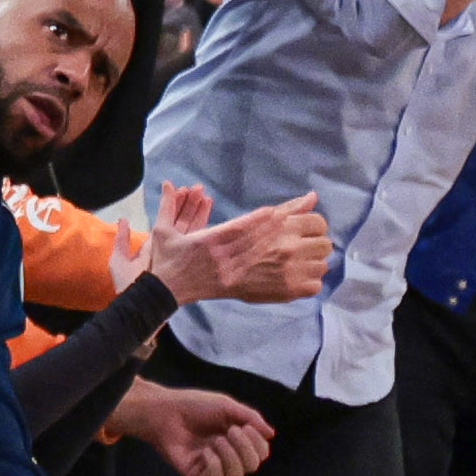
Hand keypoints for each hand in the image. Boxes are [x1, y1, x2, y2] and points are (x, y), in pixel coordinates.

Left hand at [101, 376, 279, 475]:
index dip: (258, 445)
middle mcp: (227, 455)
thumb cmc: (194, 406)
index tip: (246, 428)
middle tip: (230, 431)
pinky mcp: (197, 473)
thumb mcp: (227, 406)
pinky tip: (204, 451)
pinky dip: (213, 464)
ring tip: (216, 440)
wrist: (165, 412)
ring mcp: (212, 466)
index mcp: (237, 439)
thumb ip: (250, 418)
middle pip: (252, 467)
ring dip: (230, 456)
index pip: (260, 453)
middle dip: (246, 449)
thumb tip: (271, 434)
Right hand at [140, 178, 334, 307]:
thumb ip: (169, 205)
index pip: (236, 229)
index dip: (257, 220)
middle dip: (283, 232)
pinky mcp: (240, 288)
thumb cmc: (167, 259)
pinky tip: (306, 268)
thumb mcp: (163, 231)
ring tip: (312, 242)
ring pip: (268, 263)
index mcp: (207, 242)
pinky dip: (291, 278)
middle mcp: (222, 259)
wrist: (165, 291)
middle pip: (258, 244)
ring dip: (293, 252)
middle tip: (306, 221)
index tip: (276, 211)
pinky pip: (271, 286)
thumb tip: (168, 183)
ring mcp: (233, 275)